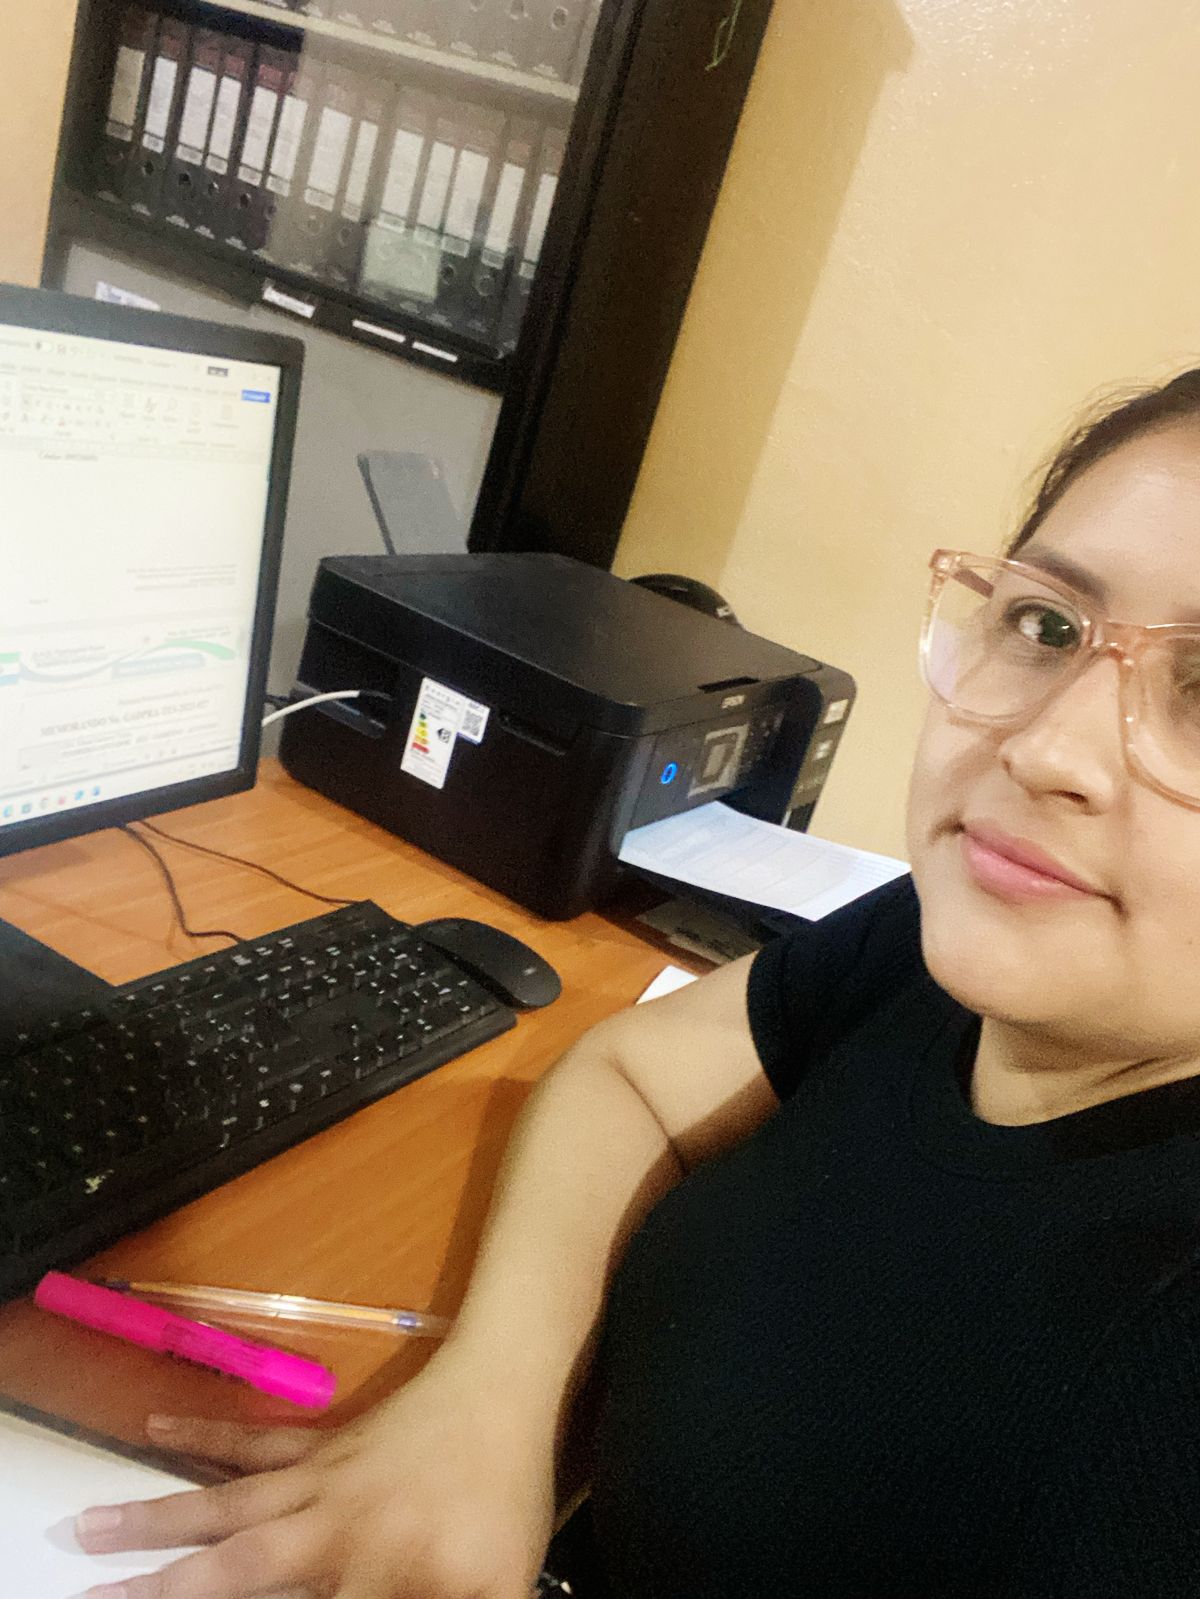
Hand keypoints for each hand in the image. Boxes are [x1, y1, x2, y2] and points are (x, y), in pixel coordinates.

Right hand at [73, 1360, 557, 1598]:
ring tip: (87, 1525)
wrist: (503, 1391)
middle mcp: (331, 1533)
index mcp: (377, 1578)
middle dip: (165, 1591)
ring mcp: (319, 1484)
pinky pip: (254, 1447)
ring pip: (225, 1506)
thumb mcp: (501, 1588)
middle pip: (237, 1571)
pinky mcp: (321, 1447)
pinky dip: (203, 1436)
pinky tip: (156, 1424)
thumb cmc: (506, 1499)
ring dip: (154, 1519)